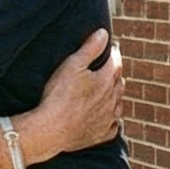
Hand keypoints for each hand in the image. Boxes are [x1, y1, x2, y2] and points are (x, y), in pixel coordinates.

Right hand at [16, 30, 122, 163]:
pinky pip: (112, 126)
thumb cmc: (59, 95)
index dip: (113, 54)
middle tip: (108, 68)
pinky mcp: (100, 135)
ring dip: (115, 96)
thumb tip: (104, 33)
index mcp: (106, 81)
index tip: (111, 49)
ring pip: (118, 104)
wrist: (51, 130)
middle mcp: (111, 100)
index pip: (116, 63)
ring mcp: (107, 119)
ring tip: (108, 91)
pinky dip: (111, 120)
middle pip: (119, 83)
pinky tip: (107, 118)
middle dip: (115, 74)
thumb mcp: (72, 65)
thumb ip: (90, 48)